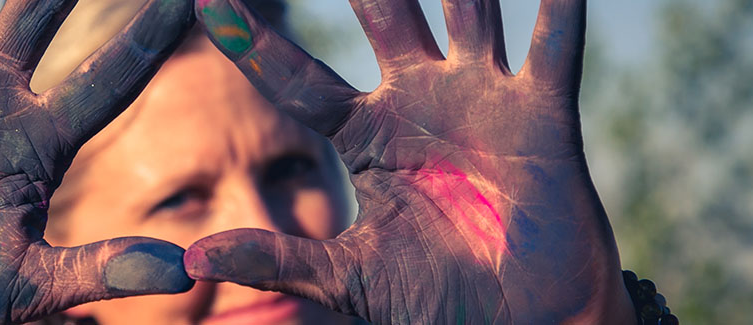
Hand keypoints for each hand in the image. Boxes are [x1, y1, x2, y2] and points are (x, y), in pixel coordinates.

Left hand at [184, 0, 634, 322]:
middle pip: (383, 14)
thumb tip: (196, 257)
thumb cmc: (437, 300)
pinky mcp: (541, 114)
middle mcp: (420, 100)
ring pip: (466, 10)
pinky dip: (556, 8)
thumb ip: (277, 256)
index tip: (208, 3)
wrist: (521, 324)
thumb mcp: (346, 275)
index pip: (298, 77)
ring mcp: (481, 99)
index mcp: (368, 133)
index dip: (254, 43)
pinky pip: (552, 47)